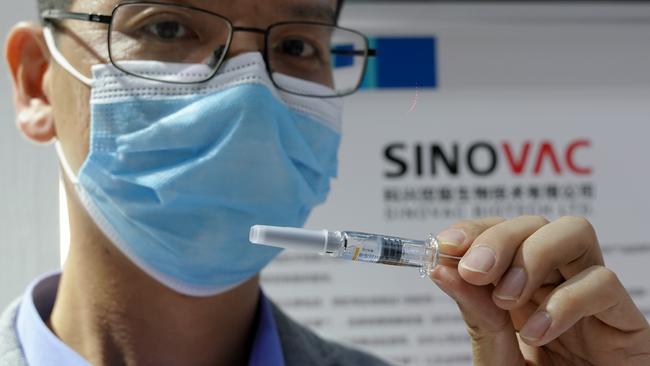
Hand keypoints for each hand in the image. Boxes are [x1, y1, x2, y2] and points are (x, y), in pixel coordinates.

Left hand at [429, 216, 649, 365]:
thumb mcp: (494, 353)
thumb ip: (475, 314)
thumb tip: (441, 267)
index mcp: (520, 286)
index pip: (501, 232)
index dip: (474, 230)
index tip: (446, 246)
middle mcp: (556, 283)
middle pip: (535, 224)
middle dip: (499, 239)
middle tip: (474, 272)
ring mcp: (591, 298)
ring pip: (575, 233)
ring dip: (533, 256)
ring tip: (506, 299)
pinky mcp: (625, 322)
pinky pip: (602, 283)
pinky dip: (564, 301)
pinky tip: (538, 333)